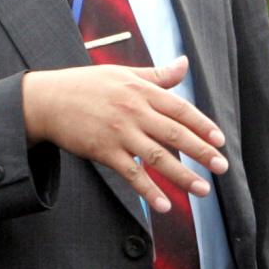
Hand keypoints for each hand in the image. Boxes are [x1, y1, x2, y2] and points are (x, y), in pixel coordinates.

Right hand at [21, 56, 226, 210]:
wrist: (46, 101)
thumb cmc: (84, 85)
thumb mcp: (121, 73)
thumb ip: (156, 74)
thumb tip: (184, 63)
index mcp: (140, 91)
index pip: (180, 109)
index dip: (202, 126)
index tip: (220, 141)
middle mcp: (133, 111)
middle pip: (175, 134)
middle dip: (202, 152)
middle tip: (222, 168)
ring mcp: (118, 133)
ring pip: (157, 157)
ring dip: (182, 176)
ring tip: (202, 190)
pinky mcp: (103, 151)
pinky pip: (131, 174)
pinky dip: (149, 190)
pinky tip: (164, 205)